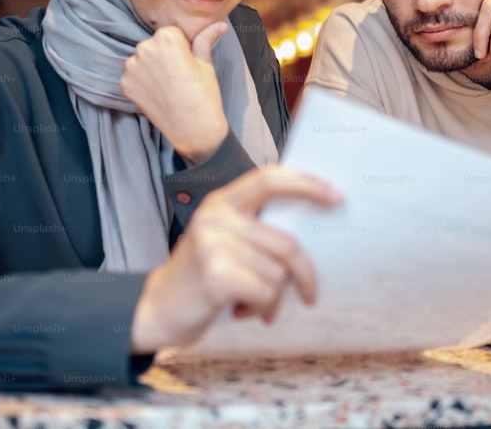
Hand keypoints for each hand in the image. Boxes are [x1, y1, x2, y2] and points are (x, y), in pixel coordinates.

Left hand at [120, 22, 229, 163]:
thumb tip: (221, 25)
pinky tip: (158, 94)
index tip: (187, 63)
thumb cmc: (204, 95)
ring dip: (152, 68)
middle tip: (179, 77)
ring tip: (168, 86)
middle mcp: (145, 48)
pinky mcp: (125, 83)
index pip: (170, 34)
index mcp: (167, 38)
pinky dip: (142, 83)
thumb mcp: (206, 63)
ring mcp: (132, 67)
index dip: (181, 48)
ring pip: (142, 60)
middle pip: (154, 45)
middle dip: (164, 56)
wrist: (193, 129)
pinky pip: (133, 76)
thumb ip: (206, 39)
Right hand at [130, 165, 342, 352]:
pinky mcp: (216, 275)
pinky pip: (265, 291)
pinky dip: (263, 308)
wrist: (155, 309)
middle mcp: (216, 217)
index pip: (269, 179)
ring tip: (254, 303)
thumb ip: (255, 230)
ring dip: (274, 297)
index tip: (336, 196)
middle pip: (285, 242)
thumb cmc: (200, 277)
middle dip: (304, 273)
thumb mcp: (222, 241)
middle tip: (310, 292)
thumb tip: (312, 231)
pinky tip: (243, 310)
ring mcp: (213, 244)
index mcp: (222, 203)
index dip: (306, 184)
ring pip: (277, 273)